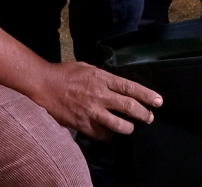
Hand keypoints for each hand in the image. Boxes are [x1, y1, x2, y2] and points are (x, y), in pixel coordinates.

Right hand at [31, 62, 160, 139]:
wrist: (44, 85)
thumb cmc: (64, 73)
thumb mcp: (87, 68)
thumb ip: (102, 76)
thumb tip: (115, 84)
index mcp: (102, 78)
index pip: (130, 88)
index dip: (147, 96)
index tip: (158, 101)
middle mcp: (100, 95)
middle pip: (129, 107)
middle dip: (144, 114)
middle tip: (149, 117)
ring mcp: (92, 112)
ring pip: (119, 125)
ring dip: (129, 127)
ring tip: (131, 127)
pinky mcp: (83, 125)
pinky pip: (103, 134)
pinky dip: (108, 134)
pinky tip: (109, 131)